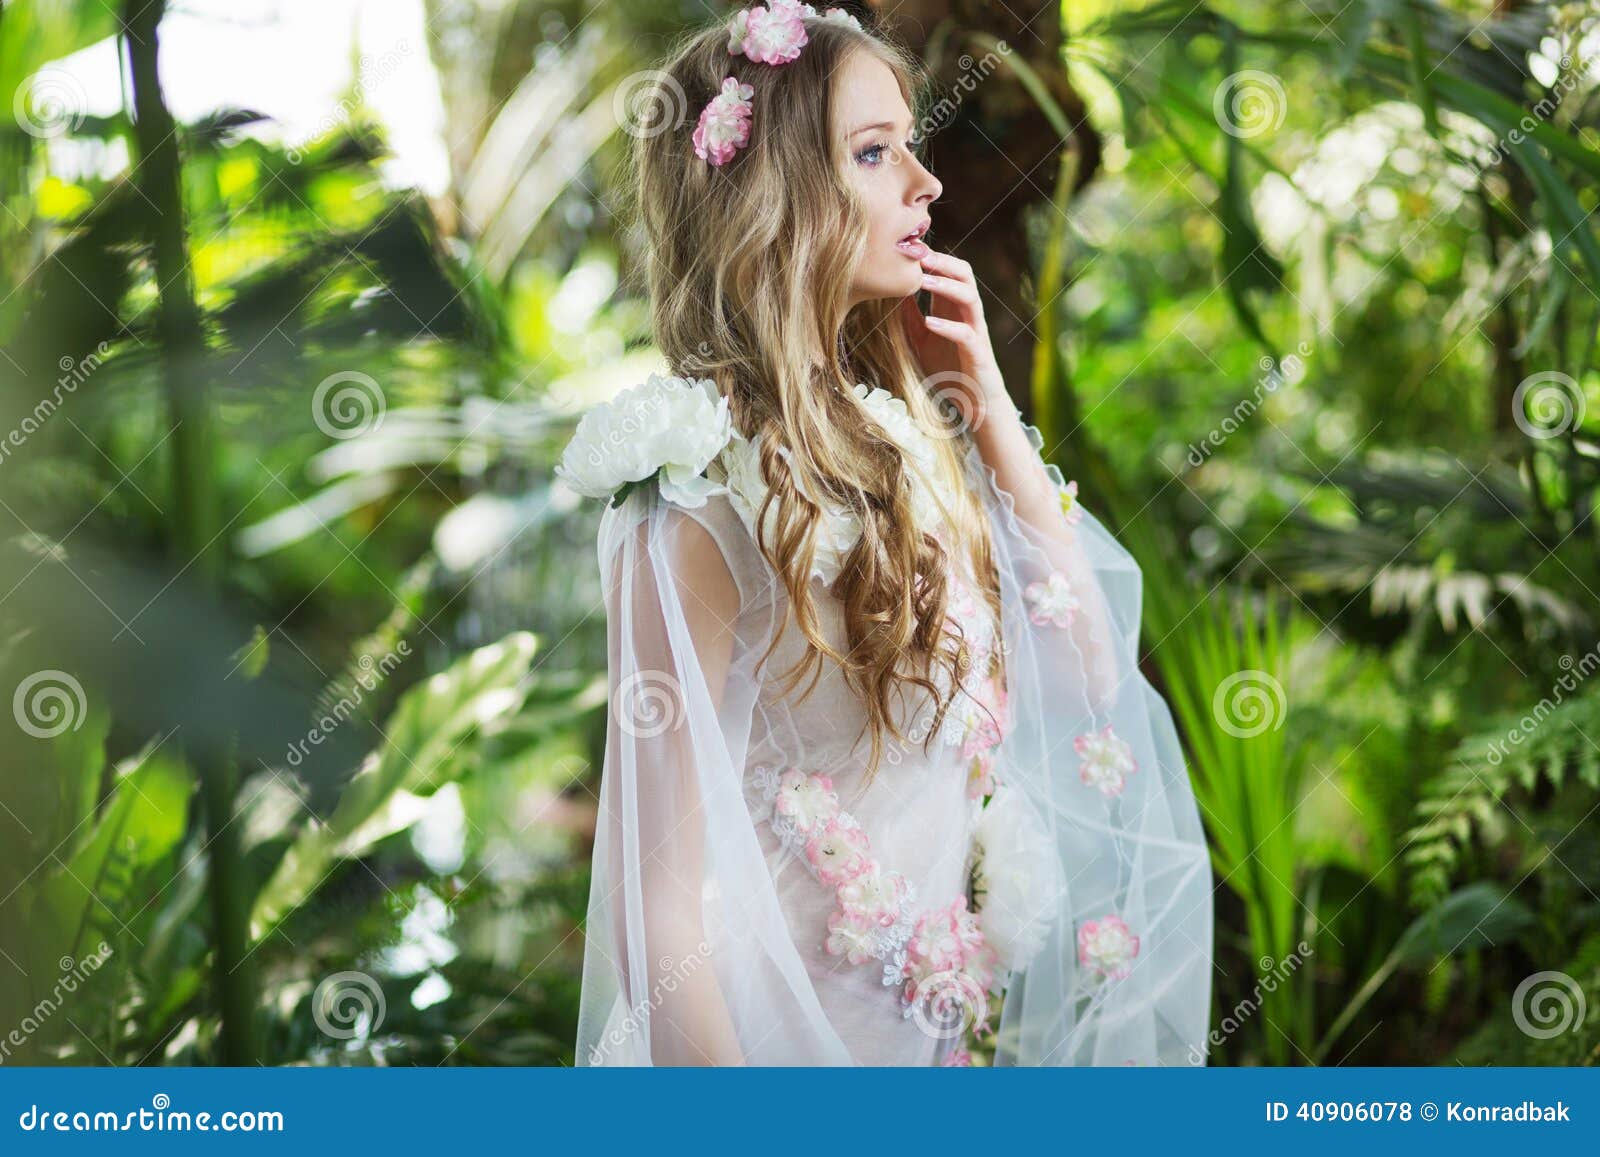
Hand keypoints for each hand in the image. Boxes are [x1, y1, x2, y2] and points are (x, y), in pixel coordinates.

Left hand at [896, 249, 1008, 429]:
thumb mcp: (920, 339)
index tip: (905, 245)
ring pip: (969, 298)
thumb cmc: (947, 369)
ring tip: (922, 281)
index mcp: (953, 307)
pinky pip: (967, 334)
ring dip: (945, 287)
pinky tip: (929, 322)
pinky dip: (948, 326)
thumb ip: (909, 316)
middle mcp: (968, 314)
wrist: (973, 403)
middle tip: (916, 253)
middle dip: (941, 261)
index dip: (930, 257)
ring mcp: (976, 332)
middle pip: (964, 274)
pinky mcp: (978, 354)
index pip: (948, 271)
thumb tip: (890, 291)